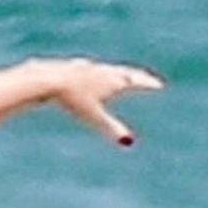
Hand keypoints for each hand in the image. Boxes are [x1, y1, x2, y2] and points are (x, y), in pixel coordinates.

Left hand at [31, 56, 163, 146]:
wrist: (49, 79)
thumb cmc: (71, 99)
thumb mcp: (92, 116)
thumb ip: (110, 128)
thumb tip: (128, 142)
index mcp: (112, 80)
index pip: (136, 81)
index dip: (148, 84)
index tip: (159, 85)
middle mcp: (103, 70)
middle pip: (125, 72)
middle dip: (138, 76)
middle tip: (147, 79)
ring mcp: (89, 66)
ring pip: (108, 69)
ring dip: (119, 72)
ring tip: (123, 76)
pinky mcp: (74, 66)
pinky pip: (91, 69)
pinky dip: (98, 72)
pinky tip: (91, 72)